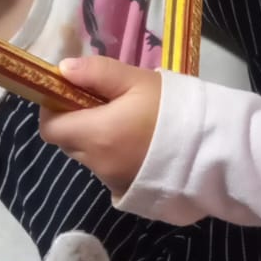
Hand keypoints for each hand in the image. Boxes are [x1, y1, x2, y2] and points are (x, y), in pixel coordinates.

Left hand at [40, 56, 161, 194]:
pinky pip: (108, 170)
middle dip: (77, 122)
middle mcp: (96, 162)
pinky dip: (114, 155)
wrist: (211, 150)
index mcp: (94, 134)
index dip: (54, 109)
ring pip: (89, 156)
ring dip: (97, 139)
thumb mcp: (137, 81)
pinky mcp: (127, 191)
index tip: (74, 93)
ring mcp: (111, 181)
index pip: (49, 128)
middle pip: (68, 142)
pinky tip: (140, 143)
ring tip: (129, 121)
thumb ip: (97, 73)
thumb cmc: (173, 110)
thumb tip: (63, 69)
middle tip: (106, 102)